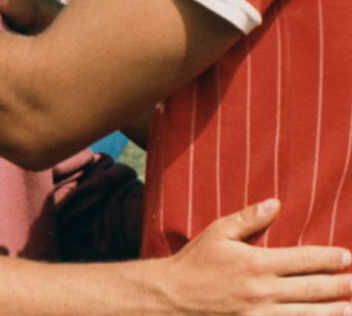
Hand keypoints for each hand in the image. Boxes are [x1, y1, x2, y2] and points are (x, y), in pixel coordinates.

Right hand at [158, 199, 351, 313]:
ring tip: (350, 308)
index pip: (302, 260)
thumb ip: (249, 218)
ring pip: (306, 315)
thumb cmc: (196, 261)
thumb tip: (276, 203)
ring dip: (331, 312)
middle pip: (311, 289)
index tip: (347, 256)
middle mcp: (262, 291)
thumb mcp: (219, 232)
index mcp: (256, 262)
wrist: (173, 298)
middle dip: (339, 285)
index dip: (328, 258)